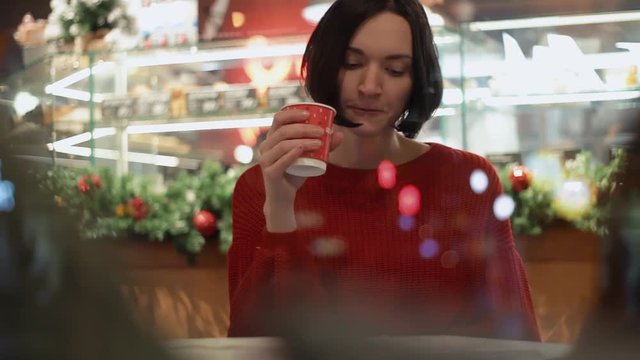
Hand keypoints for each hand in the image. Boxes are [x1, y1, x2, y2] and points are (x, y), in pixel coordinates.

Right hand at [258, 109, 342, 230]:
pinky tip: (302, 149)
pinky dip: (292, 153)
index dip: (292, 113)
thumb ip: (324, 146)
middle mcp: (266, 146)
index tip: (309, 113)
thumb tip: (339, 134)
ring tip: (319, 142)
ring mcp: (265, 159)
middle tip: (321, 131)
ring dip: (302, 141)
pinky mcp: (270, 172)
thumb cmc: (295, 173)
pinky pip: (280, 161)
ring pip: (283, 144)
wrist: (284, 197)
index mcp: (273, 138)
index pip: (279, 118)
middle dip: (304, 128)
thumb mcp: (310, 157)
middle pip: (283, 131)